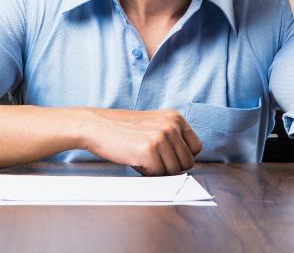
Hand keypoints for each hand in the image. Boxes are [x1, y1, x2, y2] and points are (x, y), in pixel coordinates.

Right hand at [79, 107, 202, 175]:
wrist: (97, 126)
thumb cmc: (124, 130)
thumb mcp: (154, 125)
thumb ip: (173, 138)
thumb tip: (188, 162)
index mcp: (175, 118)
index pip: (196, 148)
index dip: (181, 157)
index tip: (165, 155)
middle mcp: (171, 125)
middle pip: (187, 163)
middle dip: (170, 166)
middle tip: (150, 156)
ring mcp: (162, 137)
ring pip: (174, 171)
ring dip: (157, 169)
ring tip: (141, 155)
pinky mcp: (150, 150)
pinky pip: (158, 175)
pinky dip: (146, 172)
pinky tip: (134, 158)